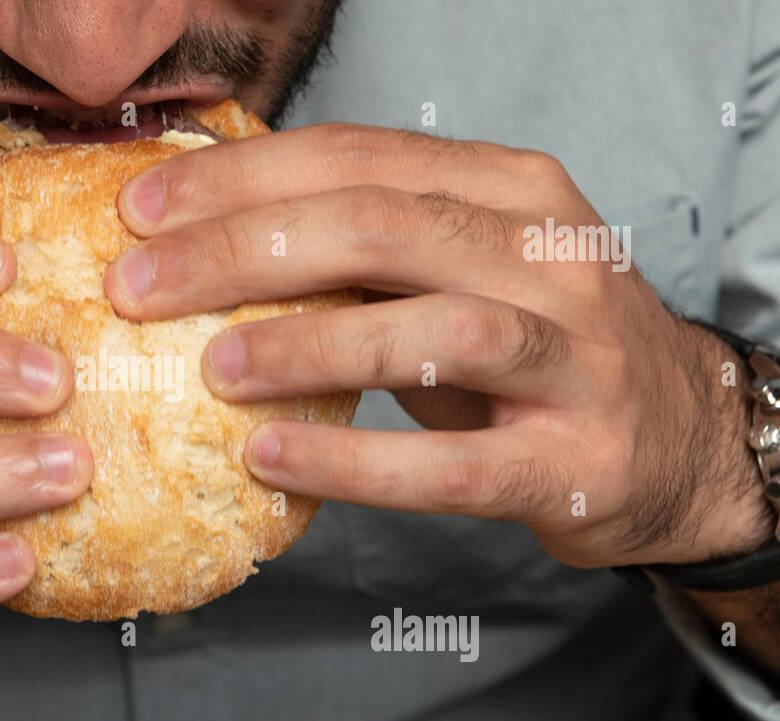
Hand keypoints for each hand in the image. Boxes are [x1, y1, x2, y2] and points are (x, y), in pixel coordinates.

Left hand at [105, 122, 770, 568]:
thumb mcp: (463, 266)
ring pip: (430, 329)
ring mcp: (575, 360)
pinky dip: (353, 461)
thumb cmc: (538, 346)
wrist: (679, 438)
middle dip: (243, 249)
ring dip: (306, 342)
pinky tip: (271, 457)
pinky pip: (452, 465)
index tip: (140, 213)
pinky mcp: (575, 461)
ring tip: (210, 366)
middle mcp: (550, 257)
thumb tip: (205, 234)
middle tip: (138, 286)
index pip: (359, 157)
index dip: (240, 179)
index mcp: (511, 191)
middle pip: (381, 226)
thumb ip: (365, 244)